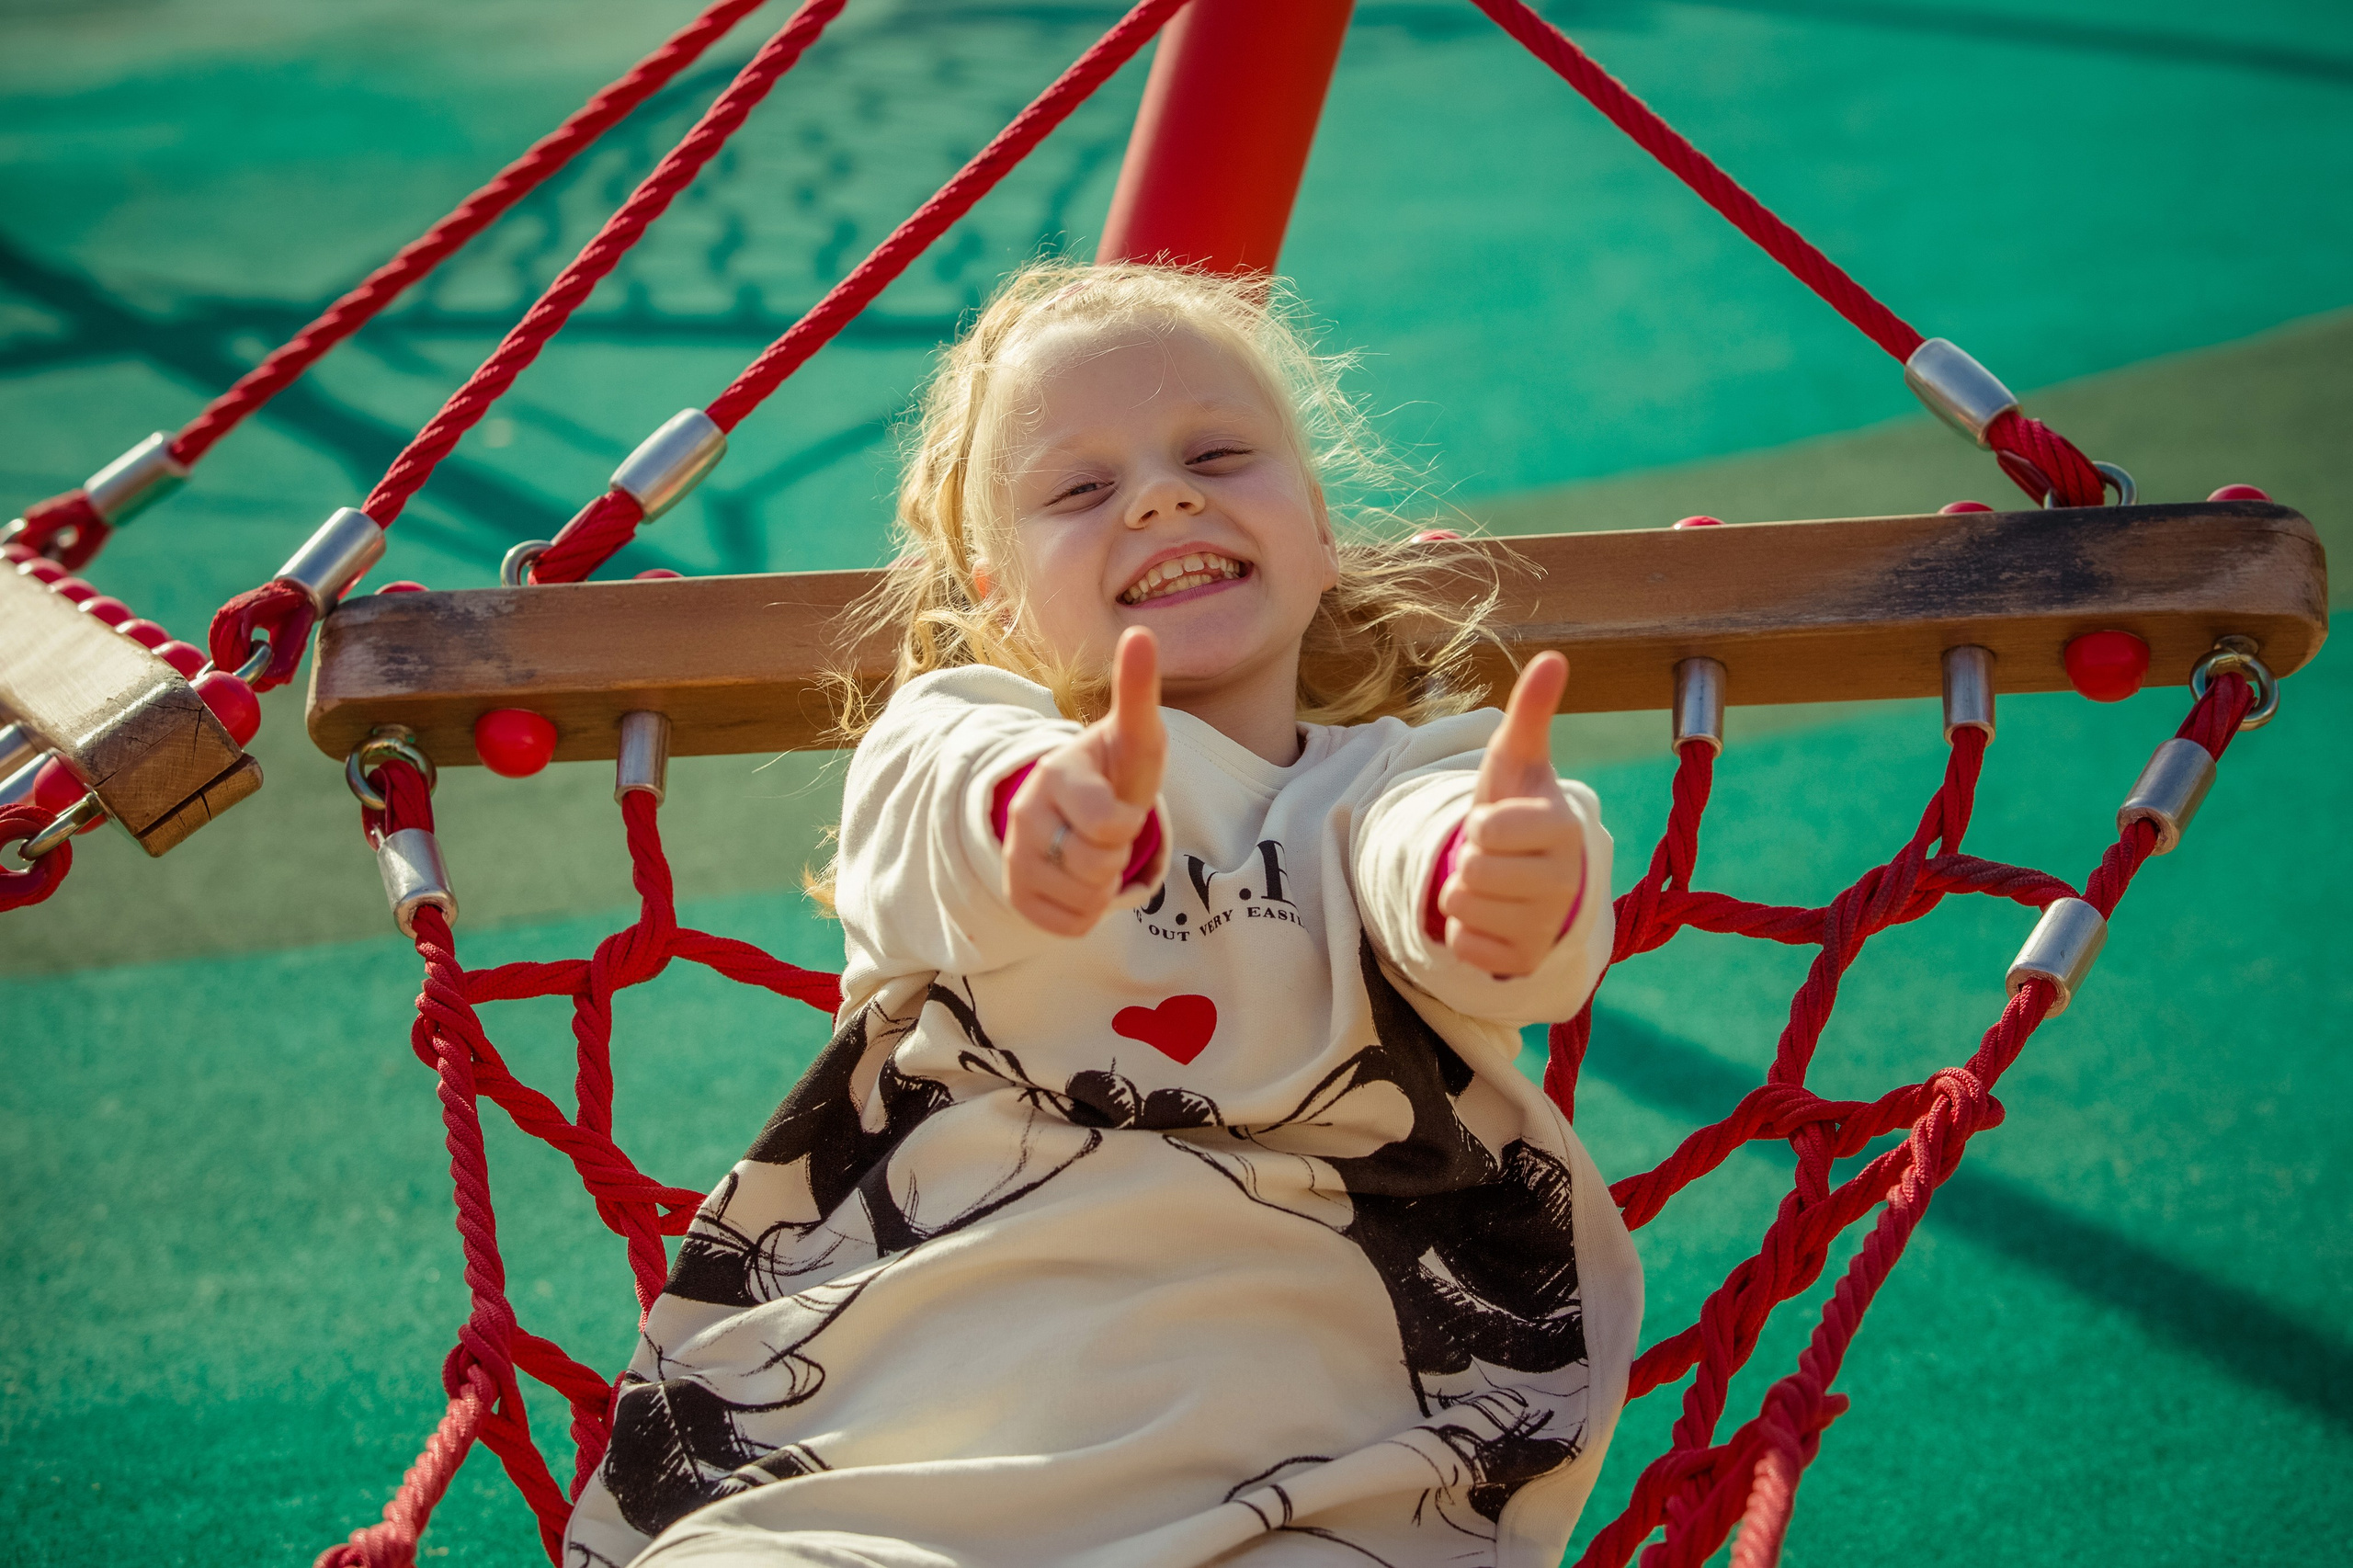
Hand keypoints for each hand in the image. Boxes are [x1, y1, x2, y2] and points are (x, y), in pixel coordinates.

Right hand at [1003, 628, 1165, 935]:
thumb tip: (1141, 632)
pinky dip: (1087, 911)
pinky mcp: (1015, 894)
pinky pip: (1069, 924)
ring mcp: (1014, 858)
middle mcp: (1024, 816)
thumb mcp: (1135, 737)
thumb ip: (1138, 692)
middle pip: (1096, 867)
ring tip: (1095, 851)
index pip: (1108, 825)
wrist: (1076, 806)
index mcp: (1055, 774)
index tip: (1121, 805)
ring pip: (1083, 900)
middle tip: (1108, 830)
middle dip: (1116, 853)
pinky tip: (1080, 879)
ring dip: (1105, 884)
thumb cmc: (1115, 771)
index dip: (1128, 824)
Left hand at [1438, 651, 1586, 976]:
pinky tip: (1489, 917)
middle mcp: (1565, 883)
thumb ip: (1532, 710)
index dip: (1478, 823)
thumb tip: (1553, 657)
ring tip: (1490, 884)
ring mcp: (1546, 927)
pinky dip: (1463, 932)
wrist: (1525, 872)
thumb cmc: (1516, 808)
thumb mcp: (1516, 759)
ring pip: (1460, 910)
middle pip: (1470, 874)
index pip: (1486, 829)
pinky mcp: (1522, 962)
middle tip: (1492, 857)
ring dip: (1460, 896)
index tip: (1499, 824)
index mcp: (1563, 830)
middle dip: (1466, 861)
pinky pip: (1462, 946)